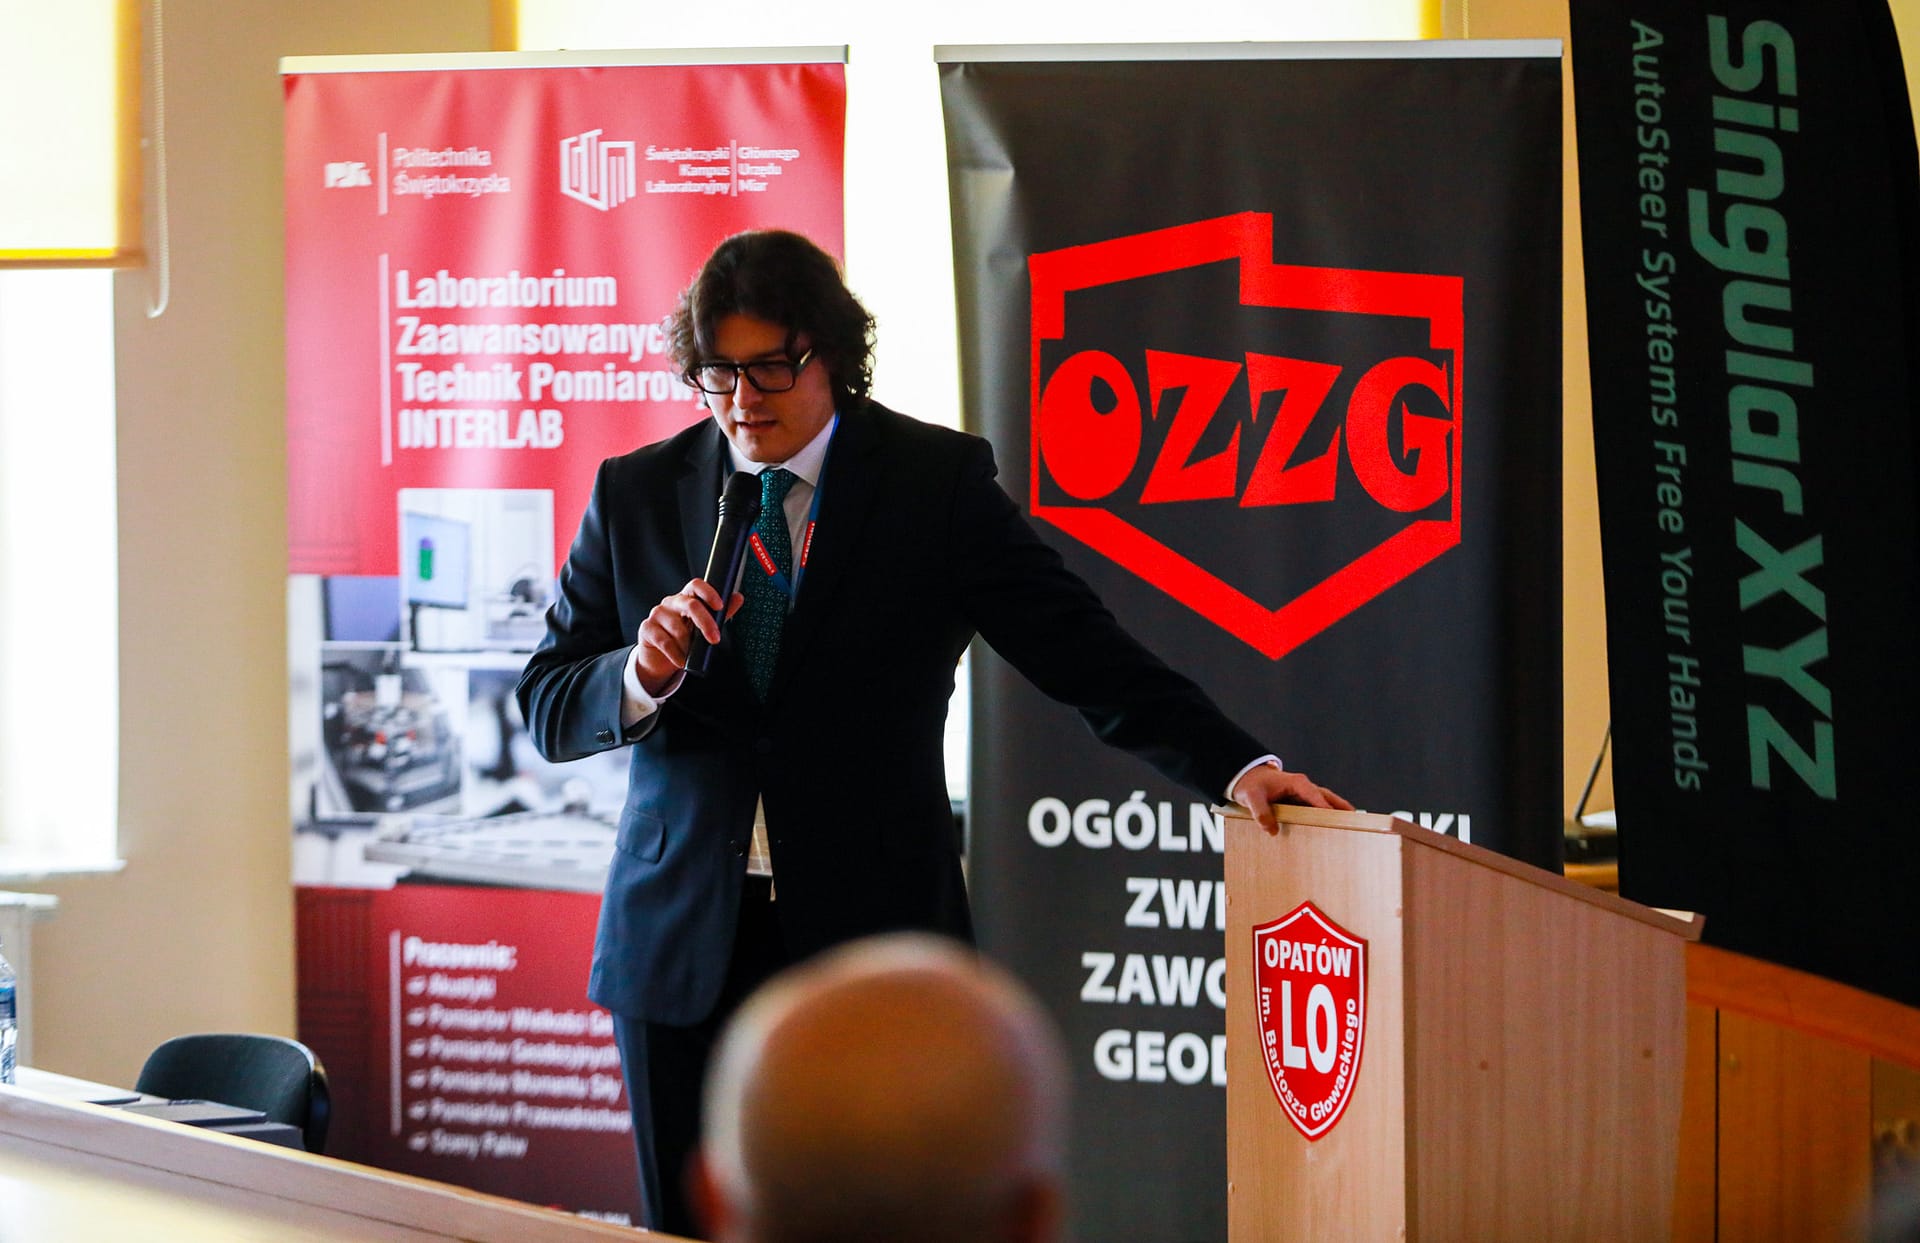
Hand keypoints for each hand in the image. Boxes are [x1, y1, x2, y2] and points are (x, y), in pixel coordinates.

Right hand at [633, 578, 743, 694]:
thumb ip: (721, 614)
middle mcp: (670, 602)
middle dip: (706, 623)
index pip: (696, 585)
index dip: (708, 592)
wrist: (659, 658)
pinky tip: (681, 661)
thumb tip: (739, 598)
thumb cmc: (684, 639)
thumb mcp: (703, 627)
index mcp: (686, 597)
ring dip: (688, 645)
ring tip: (692, 654)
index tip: (720, 606)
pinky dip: (676, 654)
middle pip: (690, 605)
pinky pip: (664, 642)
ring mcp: (656, 614)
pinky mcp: (646, 628)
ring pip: (678, 628)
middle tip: (715, 640)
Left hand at [1230, 762, 1353, 832]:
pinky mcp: (1301, 801)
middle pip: (1329, 799)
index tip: (1338, 820)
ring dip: (1339, 813)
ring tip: (1353, 827)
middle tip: (1358, 822)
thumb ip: (1260, 813)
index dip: (1327, 808)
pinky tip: (1333, 829)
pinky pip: (1318, 809)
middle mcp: (1305, 787)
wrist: (1247, 778)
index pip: (1316, 797)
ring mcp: (1305, 794)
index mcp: (1297, 783)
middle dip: (1343, 809)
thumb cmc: (1251, 785)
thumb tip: (1272, 830)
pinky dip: (1327, 816)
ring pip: (1326, 803)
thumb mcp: (1251, 798)